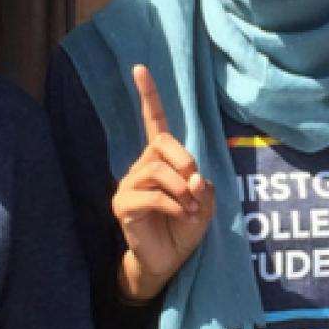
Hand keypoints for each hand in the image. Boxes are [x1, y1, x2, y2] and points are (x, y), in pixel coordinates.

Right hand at [112, 64, 215, 302]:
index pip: (153, 122)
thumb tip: (194, 178)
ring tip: (193, 209)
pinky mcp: (123, 205)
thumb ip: (203, 187)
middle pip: (161, 144)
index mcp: (160, 160)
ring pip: (156, 170)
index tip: (140, 68)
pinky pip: (151, 195)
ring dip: (182, 189)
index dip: (148, 95)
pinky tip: (183, 216)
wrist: (167, 260)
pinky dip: (174, 205)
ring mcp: (129, 185)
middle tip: (196, 186)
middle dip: (184, 160)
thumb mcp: (205, 205)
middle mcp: (141, 167)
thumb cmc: (184, 228)